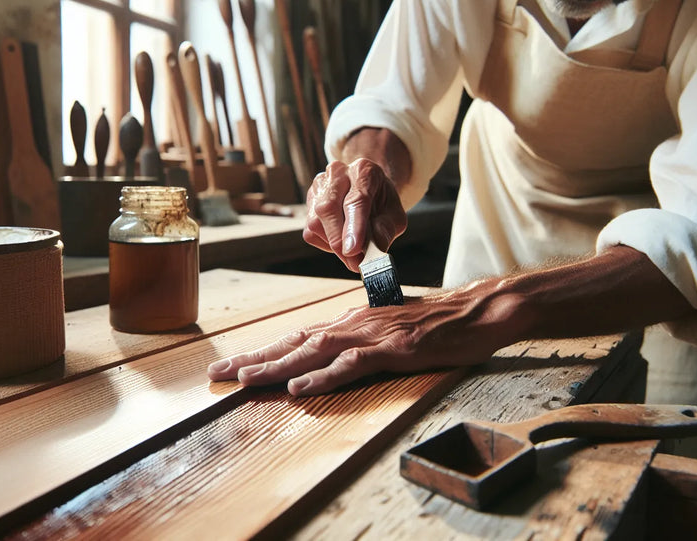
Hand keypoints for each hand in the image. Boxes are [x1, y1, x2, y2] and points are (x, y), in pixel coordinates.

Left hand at [206, 290, 521, 395]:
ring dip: (275, 366)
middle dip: (253, 359)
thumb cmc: (440, 323)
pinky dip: (323, 376)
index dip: (263, 351)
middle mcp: (354, 324)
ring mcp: (373, 335)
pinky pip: (352, 364)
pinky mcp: (394, 349)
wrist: (480, 309)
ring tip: (243, 379)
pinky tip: (300, 387)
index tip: (232, 366)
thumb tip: (338, 355)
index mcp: (352, 322)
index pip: (297, 337)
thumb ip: (364, 341)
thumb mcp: (393, 330)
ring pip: (314, 351)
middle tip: (217, 374)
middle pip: (294, 342)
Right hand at [303, 157, 406, 271]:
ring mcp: (319, 187)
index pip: (356, 200)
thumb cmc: (381, 203)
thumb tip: (375, 249)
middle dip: (339, 241)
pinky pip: (311, 232)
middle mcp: (338, 173)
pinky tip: (341, 240)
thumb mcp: (394, 215)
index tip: (353, 250)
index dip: (354, 227)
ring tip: (353, 252)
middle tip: (354, 263)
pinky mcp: (309, 203)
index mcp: (363, 171)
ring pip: (316, 222)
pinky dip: (326, 243)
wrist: (370, 191)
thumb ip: (386, 229)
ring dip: (334, 245)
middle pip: (329, 208)